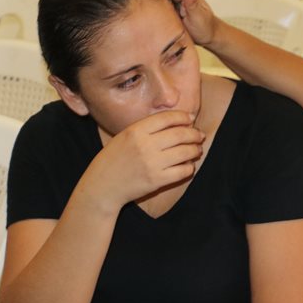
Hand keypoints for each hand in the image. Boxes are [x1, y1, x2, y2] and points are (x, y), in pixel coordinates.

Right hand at [80, 109, 204, 209]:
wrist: (103, 185)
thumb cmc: (115, 158)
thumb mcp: (124, 136)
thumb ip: (147, 128)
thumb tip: (177, 120)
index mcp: (136, 131)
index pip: (167, 118)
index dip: (183, 117)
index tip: (190, 119)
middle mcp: (145, 145)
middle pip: (180, 134)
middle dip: (194, 134)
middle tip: (199, 136)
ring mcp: (152, 163)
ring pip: (185, 152)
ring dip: (195, 150)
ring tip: (197, 150)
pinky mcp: (157, 180)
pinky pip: (183, 171)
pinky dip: (189, 168)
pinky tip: (188, 166)